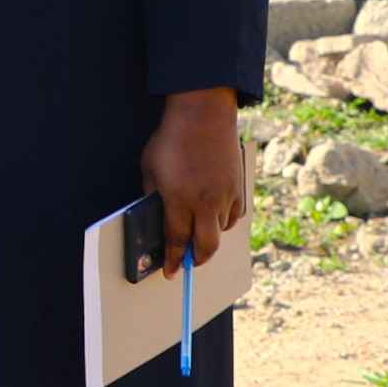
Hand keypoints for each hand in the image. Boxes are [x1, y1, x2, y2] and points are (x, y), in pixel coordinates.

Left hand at [142, 85, 247, 265]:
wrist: (203, 114)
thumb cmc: (172, 138)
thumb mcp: (149, 167)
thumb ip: (152, 194)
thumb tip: (155, 215)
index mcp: (179, 199)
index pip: (176, 241)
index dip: (172, 260)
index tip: (170, 272)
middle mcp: (205, 202)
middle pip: (206, 246)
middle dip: (196, 260)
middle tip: (188, 262)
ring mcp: (225, 195)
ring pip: (221, 231)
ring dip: (210, 238)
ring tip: (198, 235)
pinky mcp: (238, 187)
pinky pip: (234, 215)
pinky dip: (224, 221)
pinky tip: (215, 216)